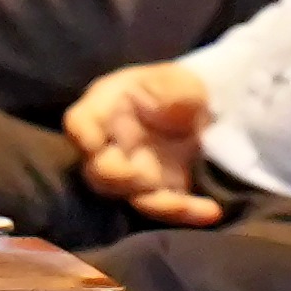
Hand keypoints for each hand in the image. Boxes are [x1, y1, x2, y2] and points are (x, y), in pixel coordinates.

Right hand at [63, 61, 230, 227]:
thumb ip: (166, 89)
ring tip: (180, 204)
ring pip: (131, 197)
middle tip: (139, 177)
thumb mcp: (175, 79)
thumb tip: (156, 108)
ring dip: (153, 203)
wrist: (207, 109)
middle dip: (115, 178)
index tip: (94, 144)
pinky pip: (169, 207)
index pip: (80, 123)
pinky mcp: (161, 191)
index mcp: (106, 110)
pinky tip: (210, 211)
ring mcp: (134, 173)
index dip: (82, 136)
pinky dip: (187, 211)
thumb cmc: (177, 88)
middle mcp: (112, 147)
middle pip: (98, 171)